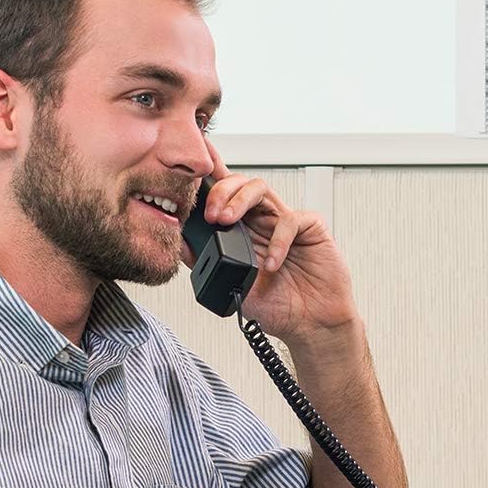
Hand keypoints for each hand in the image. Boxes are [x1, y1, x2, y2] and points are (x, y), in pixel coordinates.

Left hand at [198, 138, 358, 343]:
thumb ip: (205, 262)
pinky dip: (278, 239)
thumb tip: (177, 241)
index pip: (224, 193)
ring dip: (239, 200)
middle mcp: (263, 221)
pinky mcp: (311, 230)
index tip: (192, 162)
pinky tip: (271, 263)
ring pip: (261, 189)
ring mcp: (286, 223)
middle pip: (239, 182)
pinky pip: (292, 220)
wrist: (310, 326)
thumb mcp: (231, 286)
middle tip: (210, 215)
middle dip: (219, 191)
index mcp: (243, 230)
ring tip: (226, 222)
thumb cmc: (278, 306)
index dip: (210, 173)